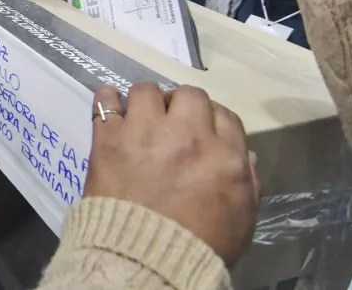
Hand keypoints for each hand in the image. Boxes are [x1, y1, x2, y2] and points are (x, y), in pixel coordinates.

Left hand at [84, 84, 259, 266]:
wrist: (147, 260)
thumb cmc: (199, 246)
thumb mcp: (241, 219)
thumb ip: (246, 182)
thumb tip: (243, 154)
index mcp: (225, 155)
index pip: (224, 115)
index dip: (211, 119)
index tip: (199, 129)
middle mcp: (188, 135)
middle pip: (189, 95)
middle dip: (181, 106)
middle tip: (171, 123)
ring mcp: (146, 132)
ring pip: (147, 90)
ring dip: (146, 102)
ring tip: (140, 118)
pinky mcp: (109, 137)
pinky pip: (105, 100)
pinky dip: (107, 98)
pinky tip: (110, 104)